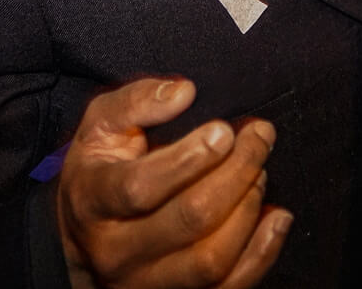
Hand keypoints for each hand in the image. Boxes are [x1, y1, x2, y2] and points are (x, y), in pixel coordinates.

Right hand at [57, 77, 289, 288]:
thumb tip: (184, 92)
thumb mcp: (101, 125)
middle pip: (188, 219)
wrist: (84, 237)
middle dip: (236, 172)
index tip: (224, 131)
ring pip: (210, 259)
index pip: (140, 187)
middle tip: (258, 137)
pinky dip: (262, 253)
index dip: (189, 159)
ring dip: (248, 210)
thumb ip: (137, 101)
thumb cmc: (100, 169)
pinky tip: (277, 217)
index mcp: (93, 201)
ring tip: (260, 172)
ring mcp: (146, 282)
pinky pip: (229, 288)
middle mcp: (116, 251)